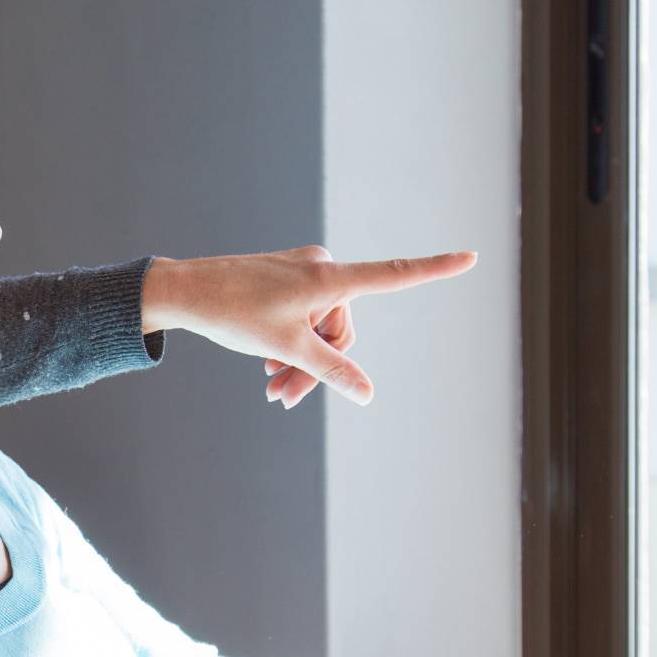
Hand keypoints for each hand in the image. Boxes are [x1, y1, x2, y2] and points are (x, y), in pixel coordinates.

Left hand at [140, 245, 475, 406]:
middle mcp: (322, 269)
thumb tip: (367, 393)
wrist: (184, 292)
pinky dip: (290, 344)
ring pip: (320, 330)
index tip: (471, 257)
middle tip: (281, 399)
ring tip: (270, 389)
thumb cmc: (233, 314)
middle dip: (318, 366)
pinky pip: (303, 317)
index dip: (434, 270)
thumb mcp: (285, 348)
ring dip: (300, 363)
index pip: (393, 274)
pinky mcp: (286, 279)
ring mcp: (303, 273)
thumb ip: (330, 370)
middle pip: (342, 330)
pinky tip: (266, 365)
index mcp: (328, 279)